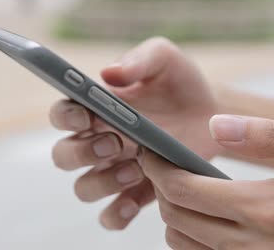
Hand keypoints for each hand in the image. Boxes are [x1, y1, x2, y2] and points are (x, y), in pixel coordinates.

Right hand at [48, 37, 223, 229]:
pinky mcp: (136, 192)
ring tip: (135, 168)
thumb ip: (138, 60)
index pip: (62, 114)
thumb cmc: (180, 81)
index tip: (85, 114)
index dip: (65, 117)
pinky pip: (111, 215)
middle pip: (63, 156)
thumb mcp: (164, 59)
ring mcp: (114, 169)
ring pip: (83, 188)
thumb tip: (109, 73)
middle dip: (82, 153)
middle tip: (115, 142)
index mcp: (95, 107)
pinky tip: (135, 202)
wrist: (211, 111)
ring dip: (101, 183)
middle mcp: (97, 140)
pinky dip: (116, 214)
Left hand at [139, 115, 273, 249]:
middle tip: (161, 164)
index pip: (185, 191)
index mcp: (263, 208)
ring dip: (171, 212)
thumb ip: (265, 133)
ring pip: (180, 241)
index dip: (158, 168)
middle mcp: (250, 244)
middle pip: (174, 217)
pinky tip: (198, 211)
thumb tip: (214, 127)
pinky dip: (186, 233)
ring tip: (180, 186)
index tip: (151, 151)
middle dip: (159, 187)